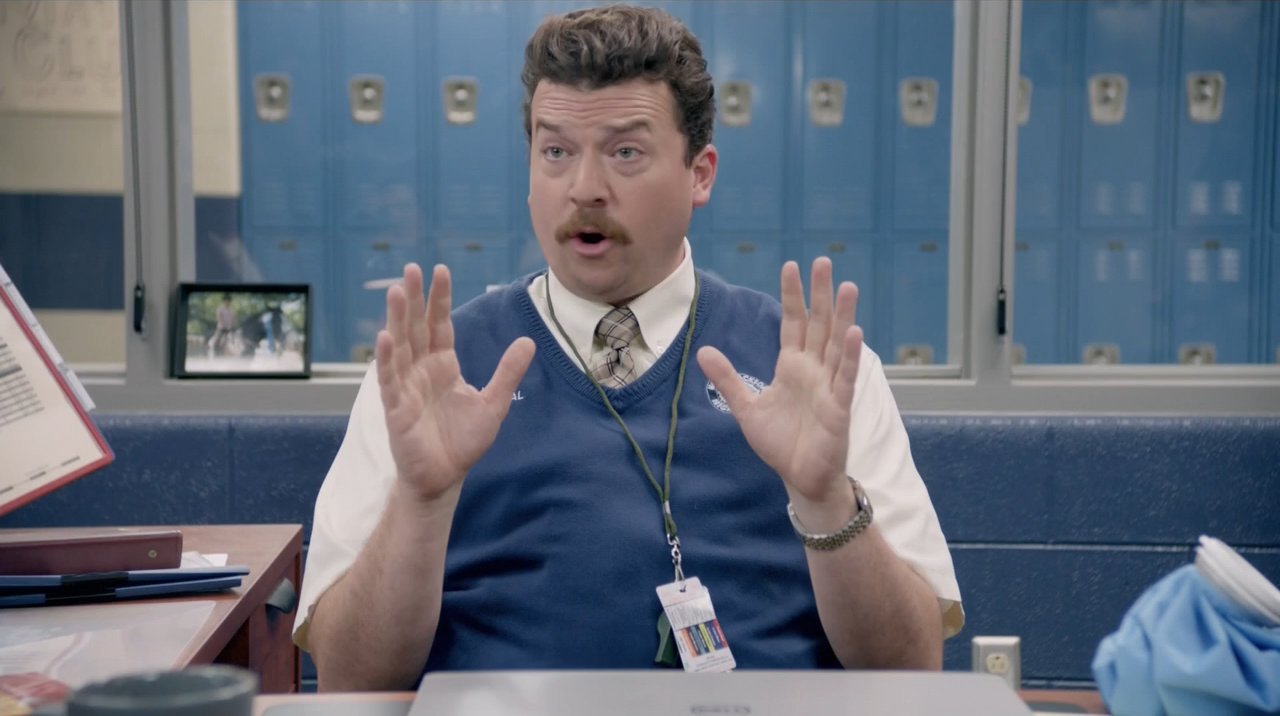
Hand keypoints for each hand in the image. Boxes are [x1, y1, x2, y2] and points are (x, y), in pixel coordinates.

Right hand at [376, 263, 535, 500]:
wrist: (445, 477)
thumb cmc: (463, 442)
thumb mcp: (493, 403)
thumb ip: (507, 372)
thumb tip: (528, 340)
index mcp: (443, 364)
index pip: (439, 324)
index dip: (439, 298)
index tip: (440, 270)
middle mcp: (421, 370)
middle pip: (416, 327)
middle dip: (413, 298)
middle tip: (411, 267)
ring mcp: (405, 387)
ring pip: (399, 346)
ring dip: (396, 319)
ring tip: (395, 291)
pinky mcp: (395, 408)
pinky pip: (389, 380)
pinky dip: (386, 359)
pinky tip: (384, 337)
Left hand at [696, 258, 861, 507]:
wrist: (799, 477)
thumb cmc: (780, 443)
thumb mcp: (746, 407)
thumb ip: (728, 378)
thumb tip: (703, 350)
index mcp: (792, 367)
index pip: (793, 323)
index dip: (792, 295)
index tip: (791, 266)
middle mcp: (813, 370)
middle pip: (818, 324)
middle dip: (820, 294)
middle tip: (824, 261)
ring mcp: (828, 386)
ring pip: (836, 344)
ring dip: (843, 316)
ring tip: (847, 286)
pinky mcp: (839, 407)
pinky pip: (845, 377)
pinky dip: (849, 356)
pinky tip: (854, 332)